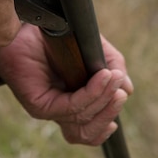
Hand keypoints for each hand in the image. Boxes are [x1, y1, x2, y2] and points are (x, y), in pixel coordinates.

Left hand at [0, 23, 133, 145]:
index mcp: (72, 103)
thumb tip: (128, 89)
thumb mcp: (93, 51)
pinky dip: (91, 93)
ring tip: (113, 78)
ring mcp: (49, 109)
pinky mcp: (39, 105)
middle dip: (109, 112)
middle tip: (121, 91)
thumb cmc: (59, 39)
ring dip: (103, 100)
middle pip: (88, 131)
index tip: (121, 100)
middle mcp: (60, 110)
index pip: (90, 130)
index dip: (106, 124)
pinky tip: (102, 77)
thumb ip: (112, 66)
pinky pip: (71, 106)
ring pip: (82, 120)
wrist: (29, 26)